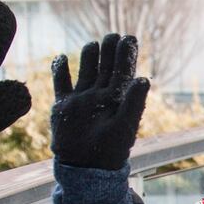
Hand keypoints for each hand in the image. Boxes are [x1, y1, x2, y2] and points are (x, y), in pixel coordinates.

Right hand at [50, 34, 150, 170]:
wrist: (83, 168)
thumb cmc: (109, 151)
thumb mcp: (125, 126)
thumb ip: (134, 103)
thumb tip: (143, 79)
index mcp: (117, 100)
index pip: (123, 72)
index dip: (126, 54)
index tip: (128, 38)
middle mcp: (99, 96)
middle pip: (105, 67)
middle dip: (108, 51)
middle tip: (112, 35)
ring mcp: (81, 100)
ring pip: (85, 71)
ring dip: (88, 57)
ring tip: (92, 45)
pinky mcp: (63, 106)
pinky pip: (60, 84)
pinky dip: (59, 70)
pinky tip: (61, 57)